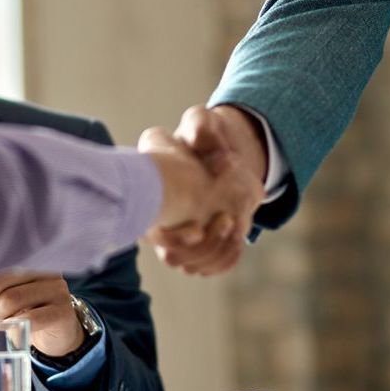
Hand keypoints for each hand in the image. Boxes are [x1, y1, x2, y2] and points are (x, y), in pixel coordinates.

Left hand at [0, 270, 83, 357]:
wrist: (56, 332)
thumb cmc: (24, 307)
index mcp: (29, 256)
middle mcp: (45, 268)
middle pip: (0, 279)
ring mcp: (57, 288)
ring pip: (12, 300)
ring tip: (0, 320)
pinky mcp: (63, 311)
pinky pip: (32, 318)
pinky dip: (13, 325)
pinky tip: (6, 328)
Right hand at [143, 105, 267, 276]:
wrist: (221, 152)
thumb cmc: (203, 136)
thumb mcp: (201, 123)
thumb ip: (200, 128)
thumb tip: (207, 150)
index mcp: (154, 195)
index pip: (151, 231)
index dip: (171, 239)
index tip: (196, 229)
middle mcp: (162, 222)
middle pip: (173, 257)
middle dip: (202, 247)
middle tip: (225, 220)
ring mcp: (181, 238)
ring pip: (192, 266)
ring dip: (217, 251)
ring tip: (233, 225)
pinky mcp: (203, 245)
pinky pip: (210, 267)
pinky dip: (227, 258)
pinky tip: (237, 238)